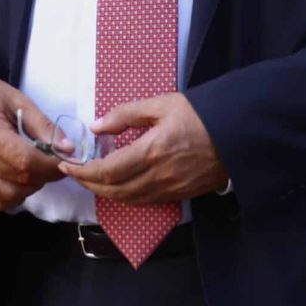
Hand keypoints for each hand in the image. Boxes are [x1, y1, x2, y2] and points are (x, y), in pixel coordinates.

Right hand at [0, 72, 66, 212]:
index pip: (26, 161)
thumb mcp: (17, 100)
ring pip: (7, 196)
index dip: (50, 167)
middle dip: (43, 177)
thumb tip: (68, 150)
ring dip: (28, 189)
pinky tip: (14, 181)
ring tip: (31, 172)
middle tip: (48, 164)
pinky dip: (9, 198)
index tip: (64, 163)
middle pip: (18, 180)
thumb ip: (43, 126)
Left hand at [61, 93, 227, 204]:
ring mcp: (170, 189)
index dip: (83, 171)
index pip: (107, 170)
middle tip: (74, 173)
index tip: (67, 165)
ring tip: (92, 179)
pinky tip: (118, 185)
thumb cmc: (200, 114)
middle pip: (114, 190)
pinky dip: (125, 196)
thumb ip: (126, 114)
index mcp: (152, 151)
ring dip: (105, 192)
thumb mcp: (162, 104)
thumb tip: (96, 126)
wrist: (237, 134)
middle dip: (89, 184)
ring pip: (128, 199)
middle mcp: (158, 176)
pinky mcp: (179, 194)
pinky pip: (144, 201)